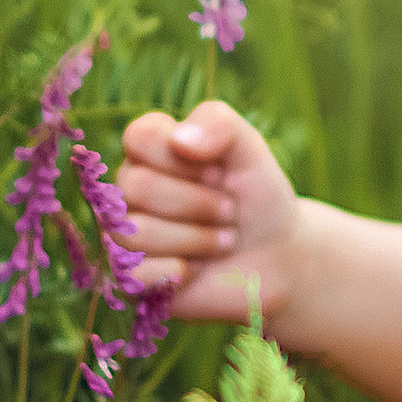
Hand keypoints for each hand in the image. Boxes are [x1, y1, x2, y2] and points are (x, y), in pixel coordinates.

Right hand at [116, 100, 304, 323]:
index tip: (220, 172)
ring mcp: (125, 233)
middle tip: (229, 210)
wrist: (276, 256)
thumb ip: (218, 123)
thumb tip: (179, 139)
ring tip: (222, 240)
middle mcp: (129, 188)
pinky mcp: (131, 277)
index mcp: (150, 149)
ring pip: (135, 232)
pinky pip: (135, 274)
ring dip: (195, 238)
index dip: (185, 159)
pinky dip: (180, 272)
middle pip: (137, 187)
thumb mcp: (250, 149)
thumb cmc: (257, 196)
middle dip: (199, 203)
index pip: (139, 137)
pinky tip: (198, 268)